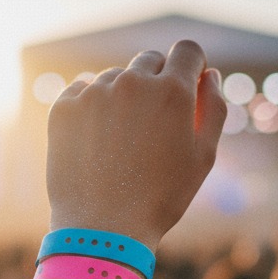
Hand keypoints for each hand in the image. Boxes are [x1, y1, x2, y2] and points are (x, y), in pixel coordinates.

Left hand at [46, 40, 225, 251]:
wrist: (102, 228)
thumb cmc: (161, 196)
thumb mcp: (203, 156)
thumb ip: (214, 108)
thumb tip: (208, 74)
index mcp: (172, 91)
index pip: (186, 50)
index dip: (190, 66)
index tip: (186, 84)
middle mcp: (133, 82)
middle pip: (150, 60)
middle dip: (156, 82)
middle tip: (152, 125)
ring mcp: (94, 91)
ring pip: (116, 77)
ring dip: (123, 96)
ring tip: (121, 142)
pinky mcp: (64, 105)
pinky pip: (83, 90)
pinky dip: (91, 107)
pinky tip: (96, 141)